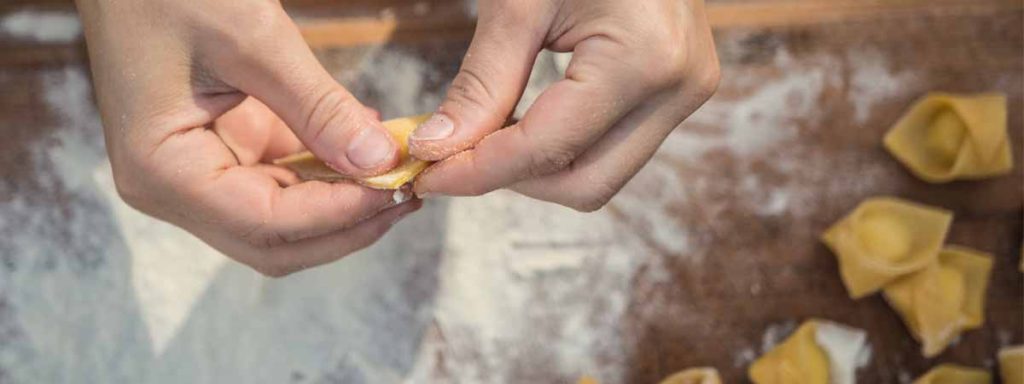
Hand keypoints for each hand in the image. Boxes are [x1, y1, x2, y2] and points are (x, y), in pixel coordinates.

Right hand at [76, 0, 417, 276]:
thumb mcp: (252, 41)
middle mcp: (173, 188)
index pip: (264, 224)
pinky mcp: (220, 151)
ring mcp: (196, 173)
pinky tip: (369, 146)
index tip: (397, 189)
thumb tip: (379, 161)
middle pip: (275, 239)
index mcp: (162, 172)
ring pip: (284, 218)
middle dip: (345, 224)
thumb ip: (317, 107)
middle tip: (409, 193)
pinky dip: (328, 170)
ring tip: (400, 171)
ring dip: (342, 201)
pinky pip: (282, 179)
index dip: (337, 215)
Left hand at [409, 0, 718, 210]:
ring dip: (536, 169)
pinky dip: (561, 147)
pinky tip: (520, 121)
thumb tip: (436, 149)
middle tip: (450, 158)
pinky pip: (613, 148)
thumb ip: (481, 84)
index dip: (479, 171)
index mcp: (644, 59)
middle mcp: (679, 87)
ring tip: (484, 135)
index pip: (548, 148)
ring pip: (600, 176)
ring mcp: (687, 91)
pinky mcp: (679, 90)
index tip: (426, 174)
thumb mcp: (517, 2)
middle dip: (510, 179)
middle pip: (583, 184)